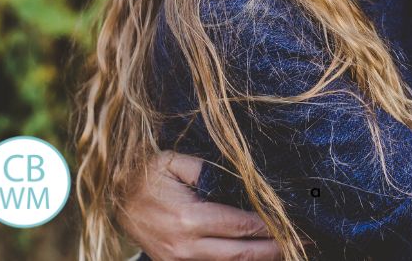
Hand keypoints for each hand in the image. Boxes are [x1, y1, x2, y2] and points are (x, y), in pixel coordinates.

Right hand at [118, 151, 280, 260]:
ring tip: (284, 251)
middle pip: (240, 254)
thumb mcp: (173, 161)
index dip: (269, 225)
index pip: (241, 225)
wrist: (110, 197)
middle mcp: (185, 246)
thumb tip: (241, 175)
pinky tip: (253, 256)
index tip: (291, 220)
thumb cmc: (144, 174)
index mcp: (189, 218)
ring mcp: (178, 260)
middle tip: (300, 242)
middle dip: (273, 248)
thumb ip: (206, 170)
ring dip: (257, 259)